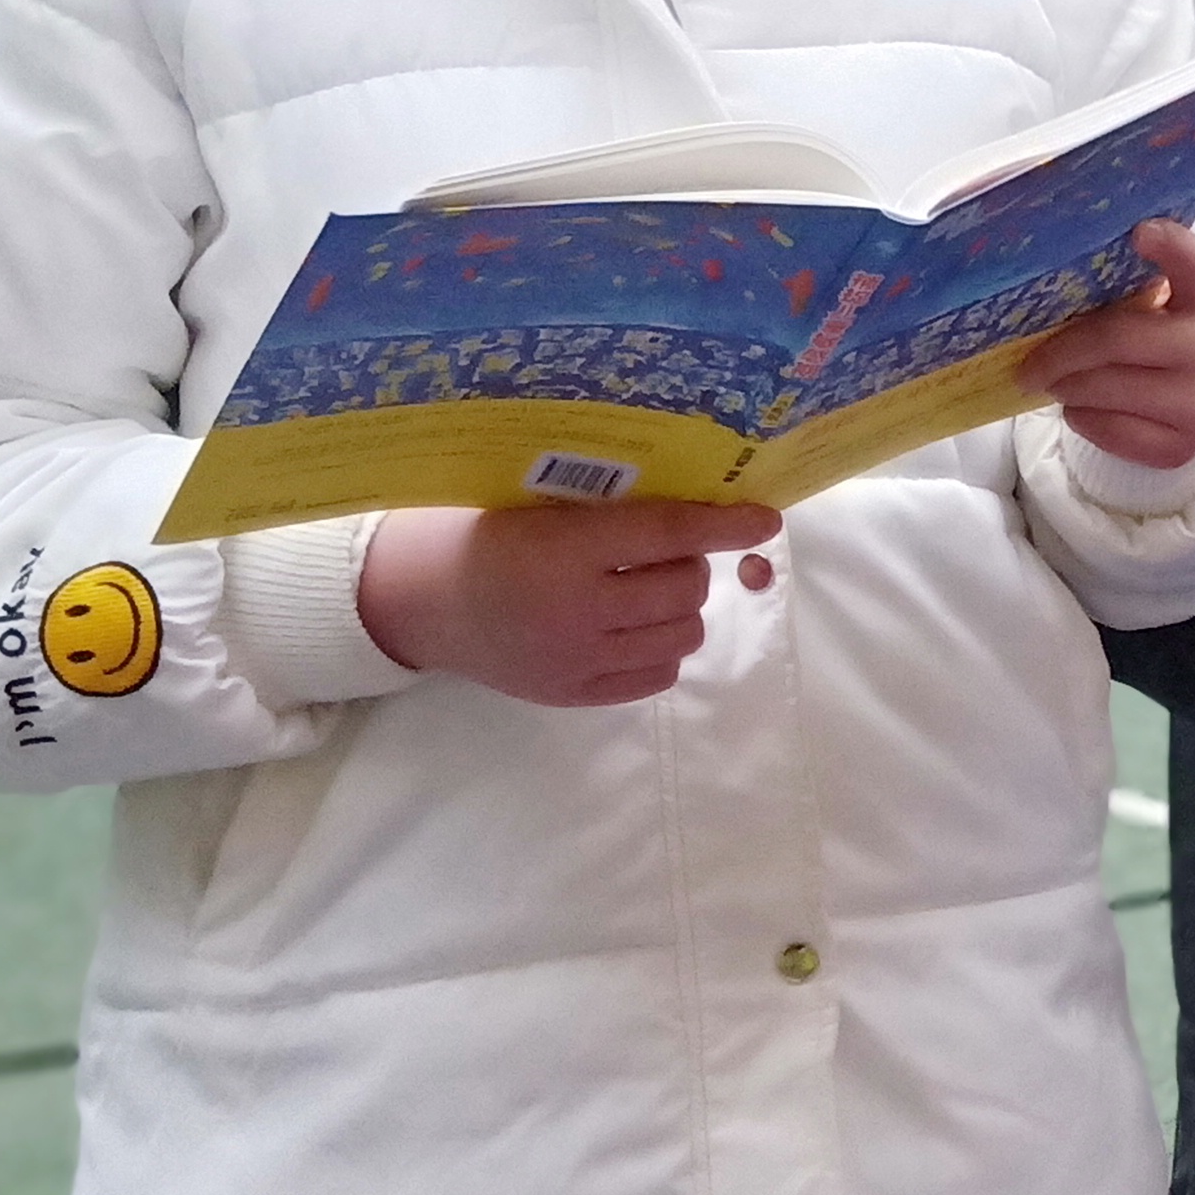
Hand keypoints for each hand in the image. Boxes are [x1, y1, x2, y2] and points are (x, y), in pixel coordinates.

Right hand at [357, 499, 783, 707]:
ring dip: (680, 606)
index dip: (722, 525)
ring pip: (682, 634)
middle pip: (684, 590)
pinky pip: (657, 675)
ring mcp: (576, 660)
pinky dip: (661, 647)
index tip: (764, 519)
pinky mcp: (573, 694)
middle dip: (690, 565)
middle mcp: (575, 611)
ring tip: (648, 589)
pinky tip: (634, 626)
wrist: (429, 603)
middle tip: (665, 554)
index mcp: (563, 551)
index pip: (665, 535)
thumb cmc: (493, 537)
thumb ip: (612, 507)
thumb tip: (706, 500)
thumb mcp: (543, 505)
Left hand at [1022, 221, 1194, 471]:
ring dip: (1066, 386)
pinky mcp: (1181, 445)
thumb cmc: (1160, 333)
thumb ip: (1129, 276)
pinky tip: (1088, 405)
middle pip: (1118, 341)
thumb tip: (1056, 256)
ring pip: (1104, 391)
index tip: (1139, 233)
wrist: (1193, 395)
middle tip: (1028, 363)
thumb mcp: (1158, 298)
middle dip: (1062, 352)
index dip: (1171, 247)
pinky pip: (1107, 429)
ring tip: (1057, 381)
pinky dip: (1082, 417)